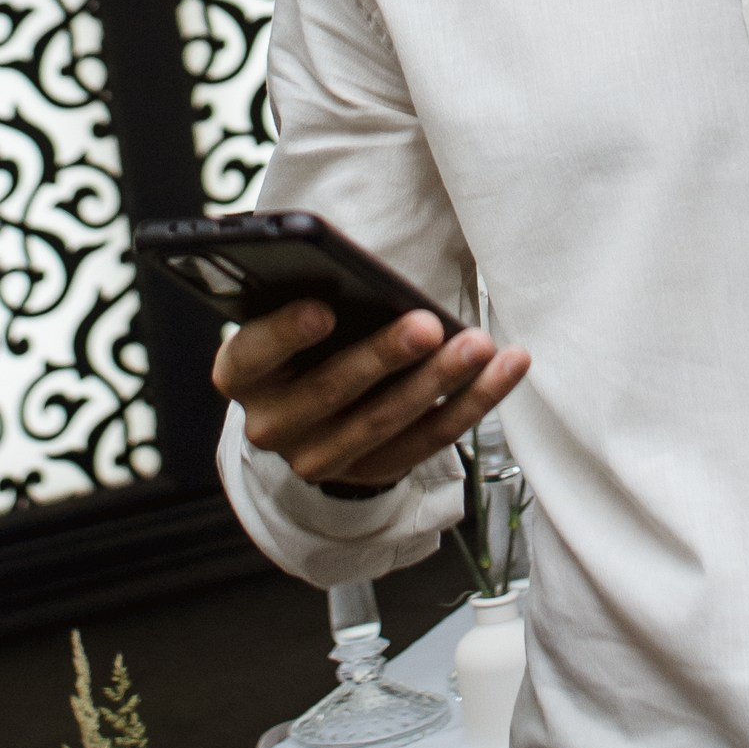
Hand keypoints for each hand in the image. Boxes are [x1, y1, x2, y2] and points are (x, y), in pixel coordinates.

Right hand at [213, 302, 529, 490]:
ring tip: (478, 345)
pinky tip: (507, 366)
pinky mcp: (373, 472)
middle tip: (426, 325)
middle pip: (330, 391)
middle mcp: (272, 425)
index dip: (286, 334)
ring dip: (439, 381)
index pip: (253, 355)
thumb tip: (358, 275)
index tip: (323, 310)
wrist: (308, 412)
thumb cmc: (304, 340)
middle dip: (383, 356)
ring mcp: (320, 458)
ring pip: (386, 420)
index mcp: (241, 374)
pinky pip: (430, 438)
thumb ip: (310, 296)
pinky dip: (474, 402)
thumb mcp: (289, 318)